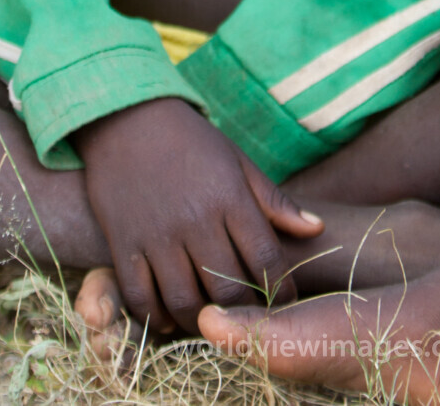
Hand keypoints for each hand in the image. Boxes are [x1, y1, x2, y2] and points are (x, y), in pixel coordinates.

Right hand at [76, 99, 322, 334]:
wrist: (127, 116)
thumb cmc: (190, 140)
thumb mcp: (237, 161)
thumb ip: (274, 200)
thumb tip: (316, 229)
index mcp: (229, 197)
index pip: (266, 259)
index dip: (282, 290)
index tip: (285, 302)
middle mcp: (194, 220)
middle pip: (228, 289)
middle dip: (246, 312)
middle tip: (251, 319)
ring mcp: (156, 234)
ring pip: (185, 301)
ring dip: (202, 322)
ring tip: (213, 323)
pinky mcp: (123, 242)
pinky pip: (140, 296)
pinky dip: (156, 317)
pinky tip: (169, 318)